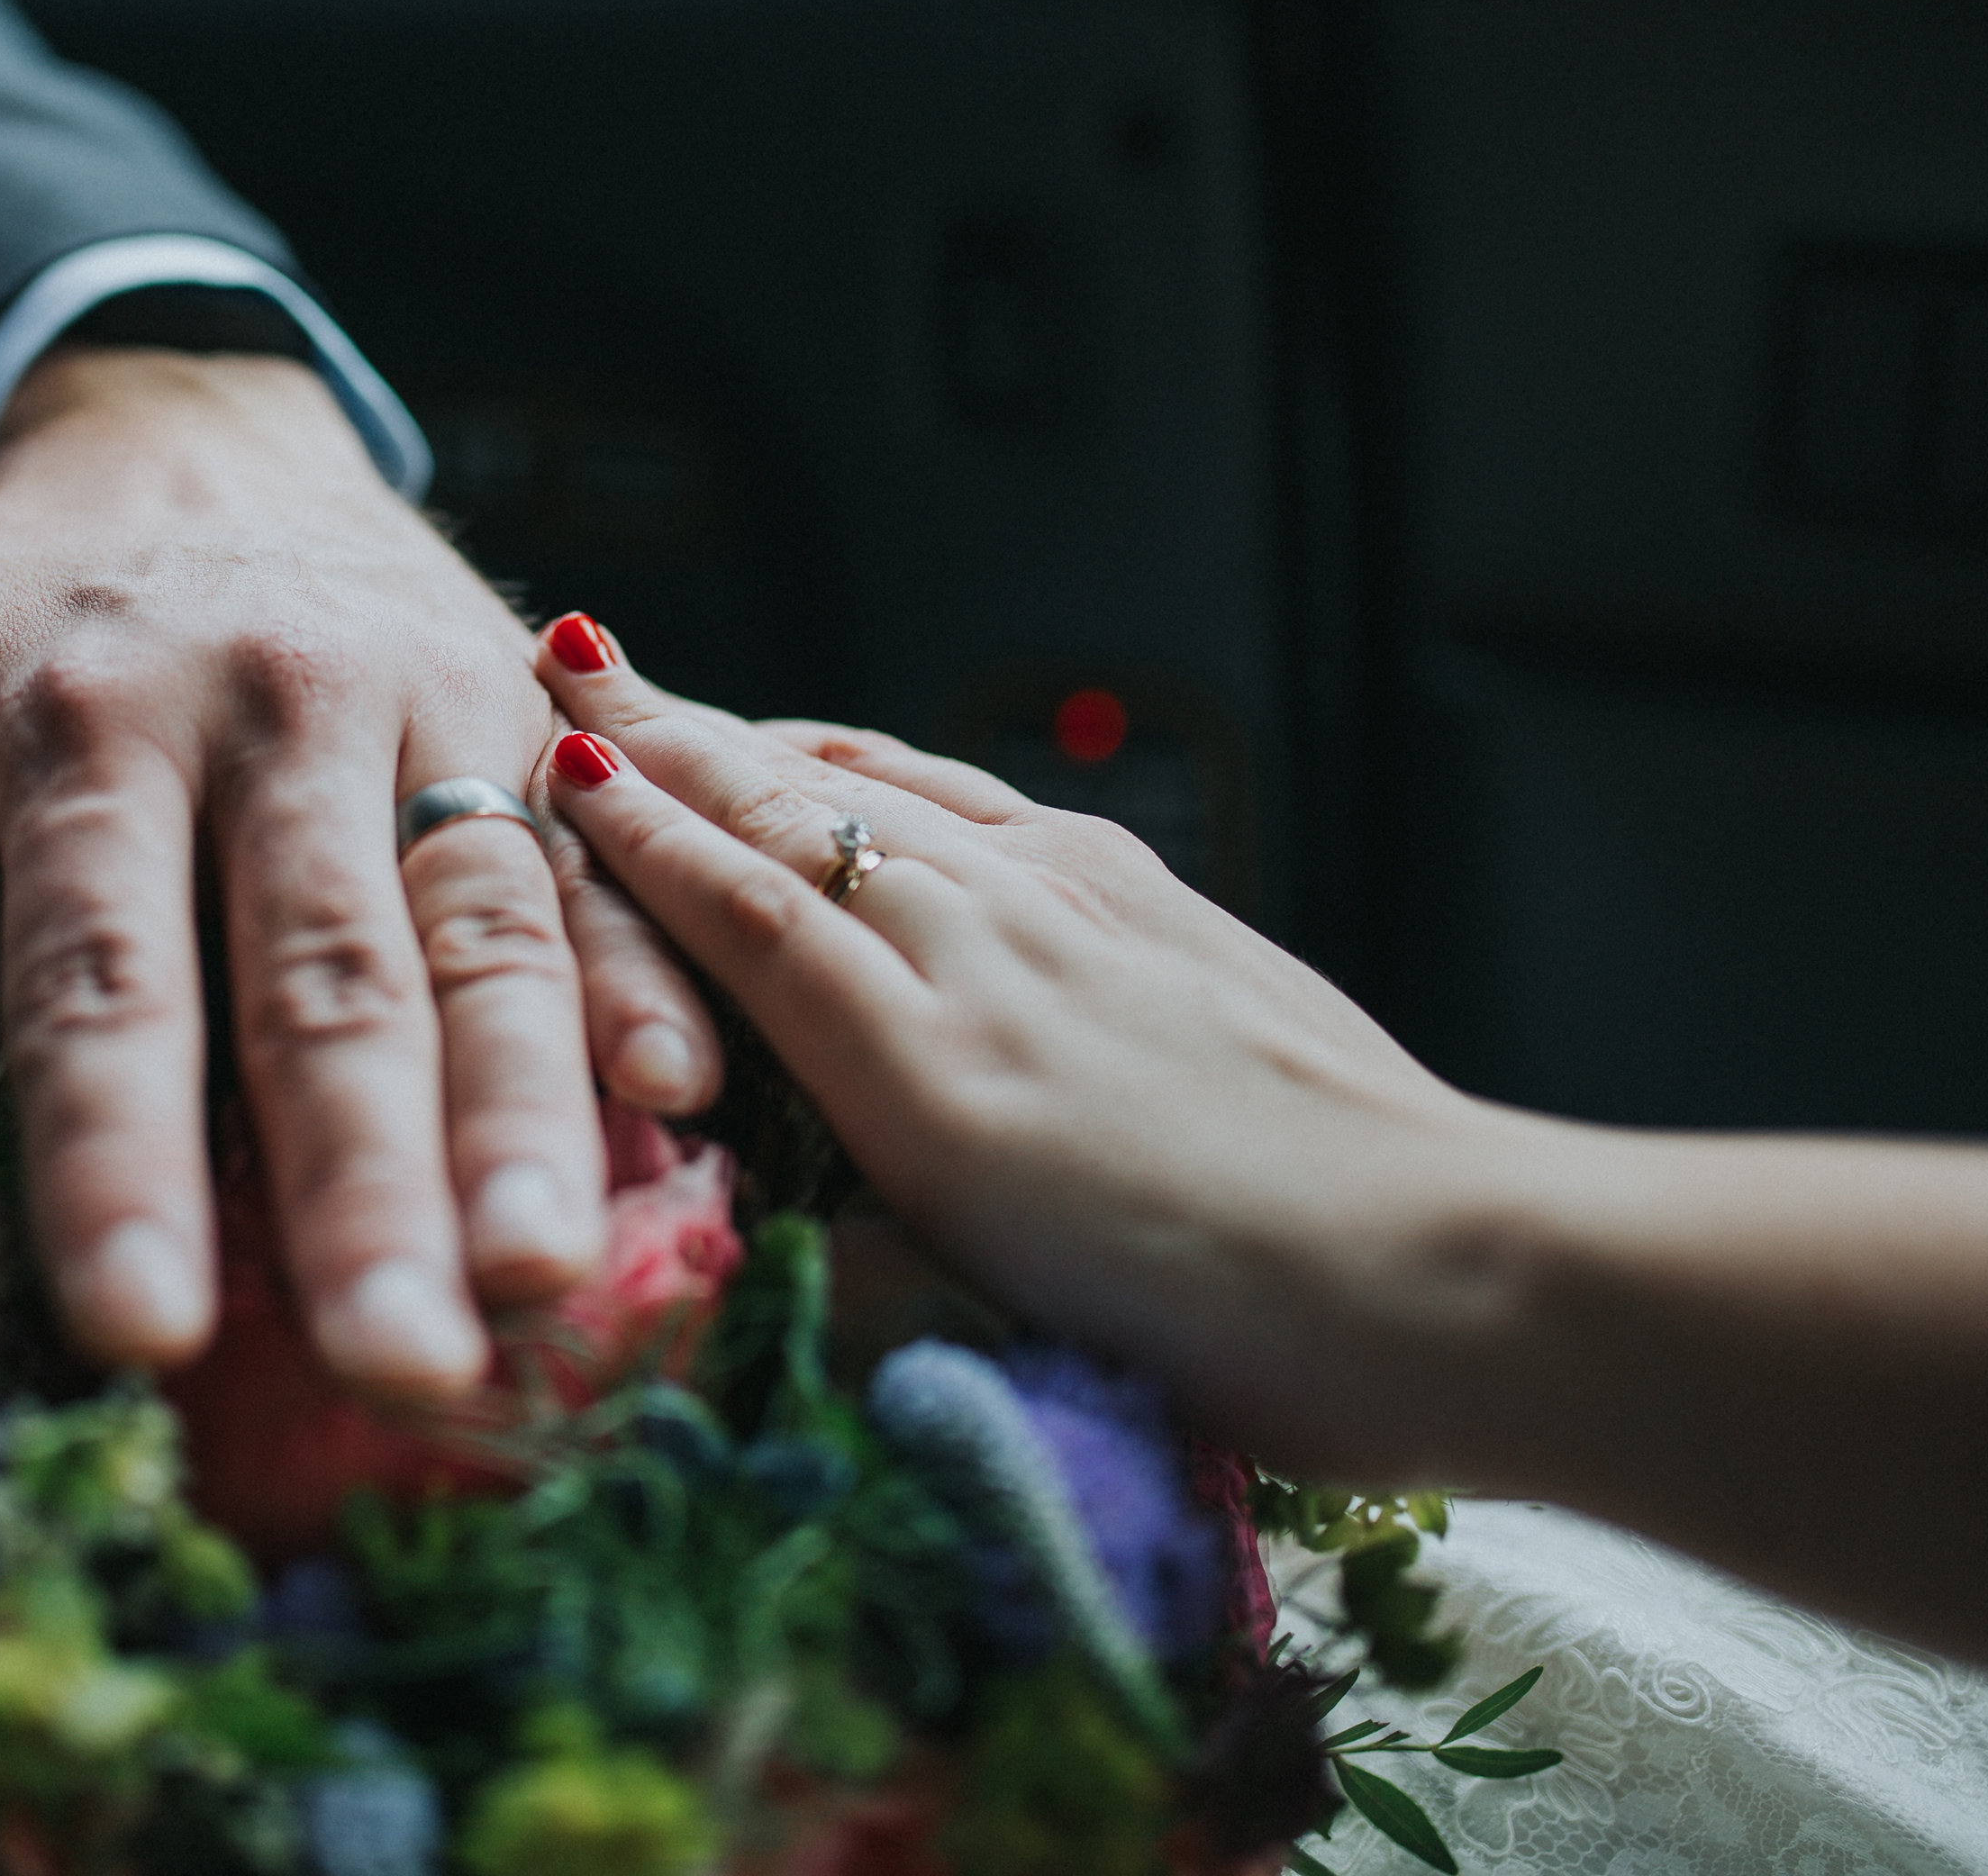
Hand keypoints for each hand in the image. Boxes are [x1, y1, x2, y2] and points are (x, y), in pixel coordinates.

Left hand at [0, 350, 720, 1393]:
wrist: (205, 436)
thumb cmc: (9, 613)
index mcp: (91, 720)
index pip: (101, 966)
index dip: (116, 1151)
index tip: (136, 1332)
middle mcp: (278, 717)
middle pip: (322, 972)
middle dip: (365, 1181)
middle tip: (403, 1369)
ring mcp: (429, 715)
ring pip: (487, 926)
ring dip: (527, 1112)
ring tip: (550, 1285)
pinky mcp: (535, 728)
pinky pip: (602, 863)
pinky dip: (647, 975)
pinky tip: (687, 1101)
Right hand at [526, 614, 1497, 1473]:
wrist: (1444, 1268)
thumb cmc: (1216, 1327)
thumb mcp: (986, 1314)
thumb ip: (835, 1239)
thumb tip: (734, 1207)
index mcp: (921, 1057)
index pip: (734, 902)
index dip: (630, 830)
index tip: (544, 756)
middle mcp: (986, 944)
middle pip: (790, 809)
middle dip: (669, 738)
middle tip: (574, 660)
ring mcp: (1080, 904)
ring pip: (881, 788)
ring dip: (764, 739)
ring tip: (687, 705)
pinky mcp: (1159, 901)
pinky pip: (983, 802)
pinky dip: (890, 771)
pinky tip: (872, 770)